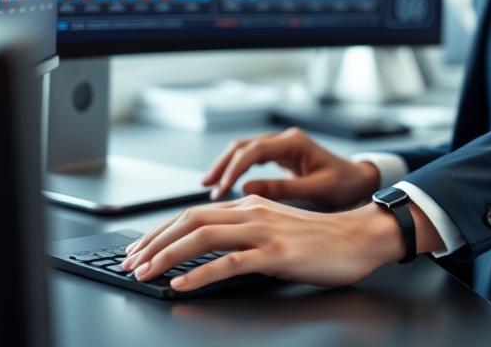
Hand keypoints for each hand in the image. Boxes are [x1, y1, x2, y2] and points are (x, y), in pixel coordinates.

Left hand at [121, 195, 403, 292]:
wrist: (360, 238)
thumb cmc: (322, 240)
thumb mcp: (276, 228)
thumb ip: (246, 232)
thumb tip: (214, 246)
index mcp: (249, 206)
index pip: (193, 214)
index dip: (161, 231)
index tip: (140, 249)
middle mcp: (252, 212)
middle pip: (190, 221)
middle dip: (154, 242)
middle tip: (131, 263)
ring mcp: (264, 232)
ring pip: (203, 237)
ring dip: (168, 256)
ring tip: (145, 273)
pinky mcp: (276, 253)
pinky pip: (230, 263)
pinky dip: (200, 274)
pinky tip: (182, 285)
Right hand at [202, 127, 379, 206]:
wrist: (360, 180)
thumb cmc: (344, 184)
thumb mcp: (316, 190)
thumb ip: (282, 189)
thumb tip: (246, 190)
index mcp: (294, 143)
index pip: (254, 151)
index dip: (234, 169)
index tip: (220, 188)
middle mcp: (285, 140)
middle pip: (243, 146)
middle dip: (222, 164)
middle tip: (207, 186)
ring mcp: (282, 146)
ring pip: (244, 150)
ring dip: (226, 166)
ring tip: (209, 185)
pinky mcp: (281, 156)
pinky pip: (252, 159)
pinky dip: (236, 169)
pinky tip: (226, 183)